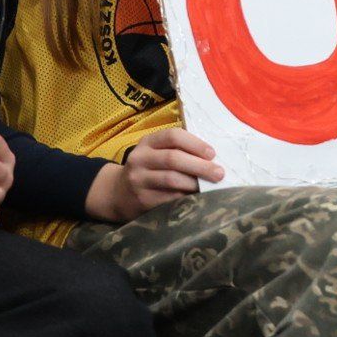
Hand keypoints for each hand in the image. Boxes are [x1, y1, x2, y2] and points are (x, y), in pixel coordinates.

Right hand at [85, 126, 223, 222]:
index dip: (195, 144)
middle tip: (219, 173)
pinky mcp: (141, 200)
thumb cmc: (148, 169)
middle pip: (173, 159)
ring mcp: (139, 180)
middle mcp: (140, 159)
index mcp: (147, 142)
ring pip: (171, 180)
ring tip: (210, 187)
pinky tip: (196, 198)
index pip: (173, 136)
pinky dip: (186, 198)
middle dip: (200, 166)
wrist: (117, 193)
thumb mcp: (155, 152)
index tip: (212, 153)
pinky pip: (168, 199)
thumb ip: (178, 150)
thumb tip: (213, 157)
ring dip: (194, 184)